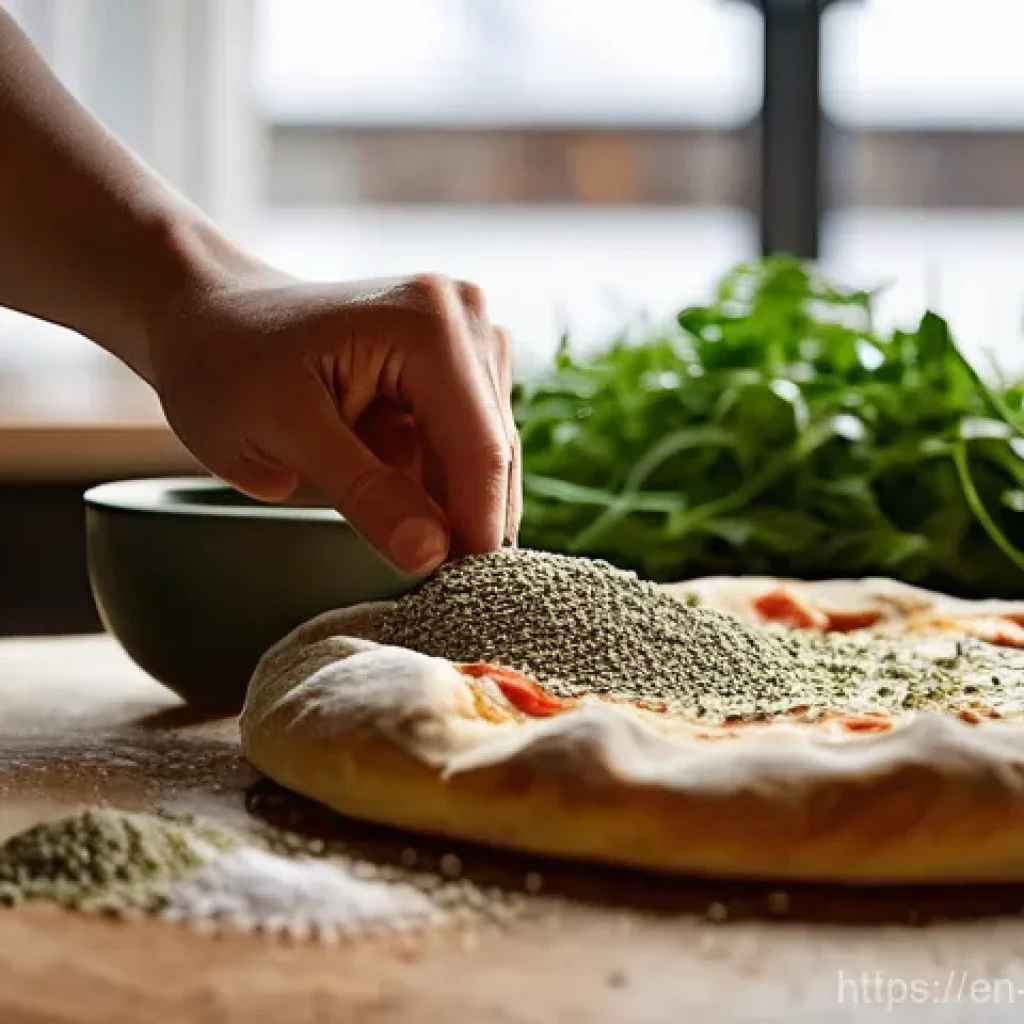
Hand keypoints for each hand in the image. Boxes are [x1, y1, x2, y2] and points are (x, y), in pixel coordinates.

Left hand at [148, 270, 519, 573]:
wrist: (210, 319)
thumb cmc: (226, 364)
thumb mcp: (278, 434)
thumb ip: (363, 493)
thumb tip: (432, 552)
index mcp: (428, 323)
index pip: (479, 447)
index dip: (476, 528)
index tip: (460, 596)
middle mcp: (464, 317)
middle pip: (493, 452)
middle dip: (464, 520)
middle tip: (426, 586)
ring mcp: (467, 337)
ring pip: (486, 455)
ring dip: (448, 502)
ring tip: (389, 526)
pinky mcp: (459, 364)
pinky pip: (466, 446)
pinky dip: (436, 484)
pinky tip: (393, 496)